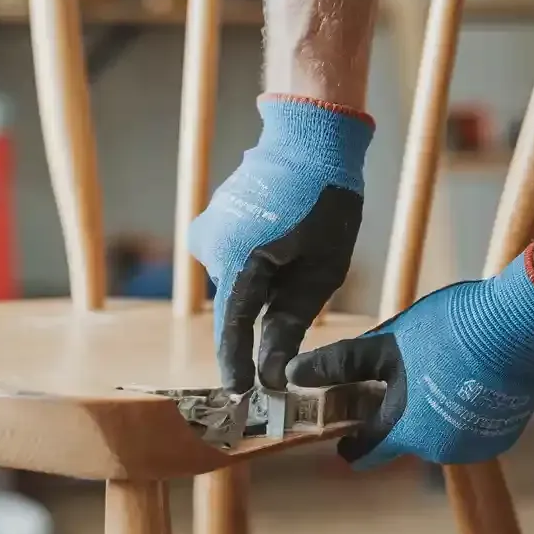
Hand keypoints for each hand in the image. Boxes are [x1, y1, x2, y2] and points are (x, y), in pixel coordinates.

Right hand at [189, 95, 374, 391]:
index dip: (236, 366)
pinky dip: (256, 260)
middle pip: (239, 305)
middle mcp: (211, 249)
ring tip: (297, 247)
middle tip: (305, 281)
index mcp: (240, 262)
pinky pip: (234, 258)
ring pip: (238, 281)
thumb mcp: (321, 272)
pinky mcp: (210, 222)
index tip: (239, 394)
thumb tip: (272, 372)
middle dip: (265, 309)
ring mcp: (207, 232)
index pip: (233, 330)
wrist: (309, 138)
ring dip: (262, 281)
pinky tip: (281, 237)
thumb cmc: (326, 205)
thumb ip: (290, 325)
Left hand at [286, 246, 533, 467]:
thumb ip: (341, 364)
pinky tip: (471, 377)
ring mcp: (475, 446)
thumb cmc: (450, 331)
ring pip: (440, 432)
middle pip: (406, 436)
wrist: (524, 326)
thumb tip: (293, 374)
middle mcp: (439, 450)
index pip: (366, 453)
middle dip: (399, 412)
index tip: (344, 434)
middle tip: (403, 375)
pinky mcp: (504, 435)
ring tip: (442, 369)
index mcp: (405, 430)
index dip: (351, 442)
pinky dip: (465, 410)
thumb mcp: (388, 343)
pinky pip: (472, 427)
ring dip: (434, 410)